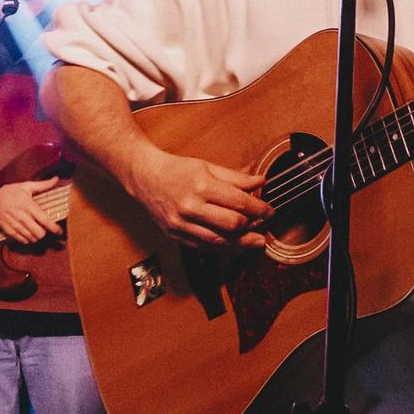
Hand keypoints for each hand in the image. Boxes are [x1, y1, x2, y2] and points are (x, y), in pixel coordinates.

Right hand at [0, 176, 64, 245]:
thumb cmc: (11, 191)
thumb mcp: (26, 186)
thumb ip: (43, 184)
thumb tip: (56, 178)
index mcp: (28, 205)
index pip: (45, 220)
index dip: (54, 228)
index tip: (59, 232)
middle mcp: (22, 216)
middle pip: (38, 232)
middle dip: (44, 233)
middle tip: (44, 230)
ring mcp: (14, 224)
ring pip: (30, 237)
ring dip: (36, 237)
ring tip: (37, 233)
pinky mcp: (7, 229)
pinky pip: (20, 239)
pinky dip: (26, 239)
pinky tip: (28, 236)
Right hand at [127, 147, 271, 249]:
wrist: (144, 177)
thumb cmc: (176, 170)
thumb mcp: (207, 166)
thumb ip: (236, 178)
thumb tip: (261, 182)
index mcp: (201, 186)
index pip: (239, 203)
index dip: (260, 209)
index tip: (270, 211)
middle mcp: (190, 207)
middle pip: (232, 225)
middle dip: (254, 227)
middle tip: (265, 225)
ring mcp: (181, 224)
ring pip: (219, 241)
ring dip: (242, 243)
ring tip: (256, 242)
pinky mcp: (176, 235)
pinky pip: (204, 247)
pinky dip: (222, 247)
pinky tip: (234, 244)